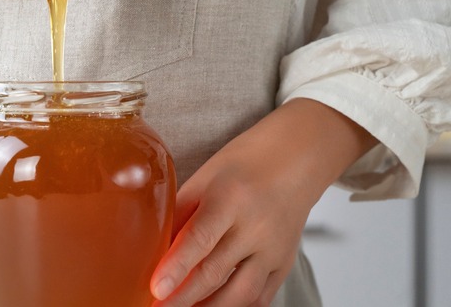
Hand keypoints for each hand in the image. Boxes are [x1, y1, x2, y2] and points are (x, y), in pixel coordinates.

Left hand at [151, 98, 376, 305]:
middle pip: (215, 272)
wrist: (295, 159)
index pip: (200, 239)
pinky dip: (234, 306)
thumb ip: (180, 212)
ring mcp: (274, 250)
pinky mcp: (284, 264)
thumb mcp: (204, 178)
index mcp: (230, 198)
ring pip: (239, 294)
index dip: (176, 267)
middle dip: (181, 298)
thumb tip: (154, 247)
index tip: (156, 289)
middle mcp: (255, 228)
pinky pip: (260, 297)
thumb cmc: (244, 164)